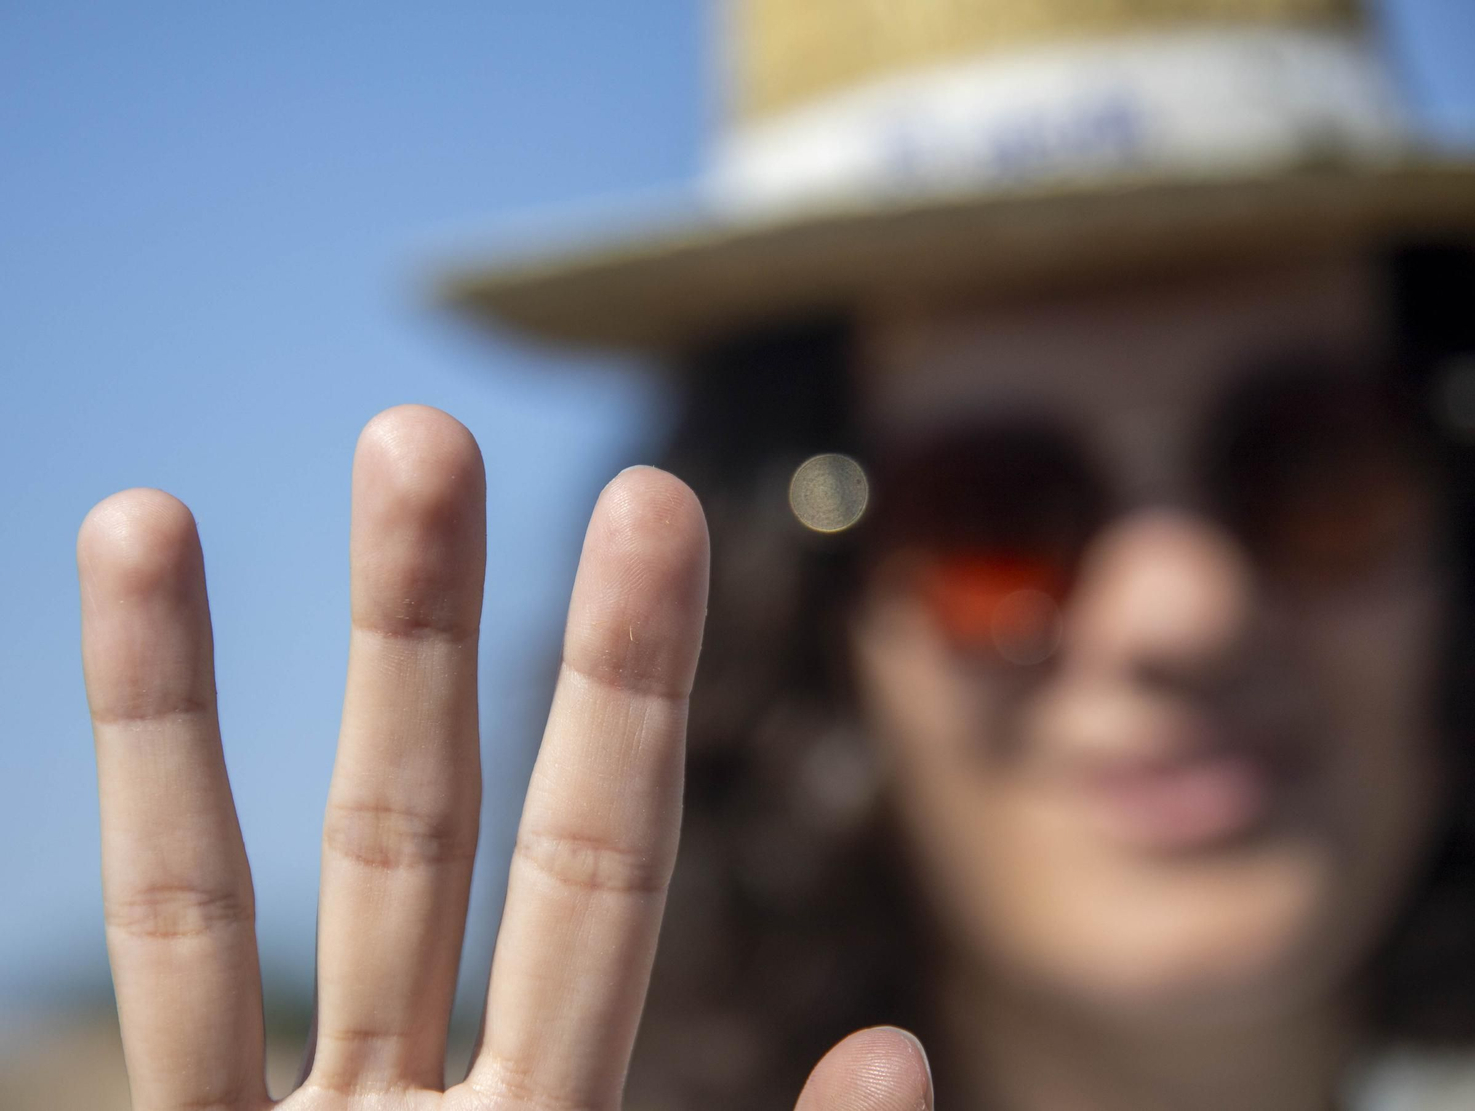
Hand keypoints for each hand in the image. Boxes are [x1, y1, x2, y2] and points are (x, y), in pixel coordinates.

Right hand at [77, 405, 932, 1110]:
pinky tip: (105, 653)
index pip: (602, 865)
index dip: (622, 687)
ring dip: (189, 704)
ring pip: (233, 896)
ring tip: (144, 512)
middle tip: (423, 427)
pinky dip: (127, 829)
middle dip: (417, 632)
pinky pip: (142, 1012)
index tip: (649, 508)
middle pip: (424, 827)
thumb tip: (897, 1046)